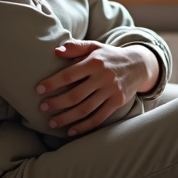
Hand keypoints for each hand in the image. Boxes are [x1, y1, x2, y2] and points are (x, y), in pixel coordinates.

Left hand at [34, 40, 148, 136]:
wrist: (139, 65)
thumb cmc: (110, 56)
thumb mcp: (94, 47)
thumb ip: (76, 47)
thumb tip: (56, 51)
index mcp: (95, 62)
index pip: (69, 74)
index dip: (53, 83)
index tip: (38, 90)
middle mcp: (104, 77)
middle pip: (76, 95)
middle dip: (56, 103)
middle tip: (42, 107)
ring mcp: (111, 91)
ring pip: (85, 109)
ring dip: (67, 118)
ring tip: (52, 122)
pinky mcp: (117, 103)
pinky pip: (98, 118)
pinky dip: (84, 126)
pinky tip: (71, 130)